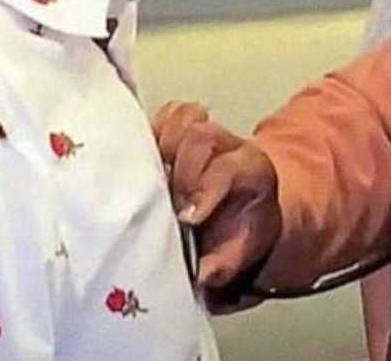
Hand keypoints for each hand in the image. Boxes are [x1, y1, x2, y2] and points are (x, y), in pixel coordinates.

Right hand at [152, 101, 281, 306]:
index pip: (229, 167)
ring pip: (181, 119)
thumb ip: (222, 265)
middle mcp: (228, 144)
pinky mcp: (177, 129)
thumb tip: (200, 275)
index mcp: (251, 170)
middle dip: (181, 171)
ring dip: (161, 147)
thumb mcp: (239, 254)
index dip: (206, 189)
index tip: (188, 218)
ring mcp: (201, 132)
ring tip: (148, 181)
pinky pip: (162, 116)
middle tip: (168, 204)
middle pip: (202, 137)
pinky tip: (138, 162)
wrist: (240, 214)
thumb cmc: (237, 232)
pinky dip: (149, 133)